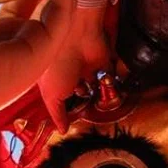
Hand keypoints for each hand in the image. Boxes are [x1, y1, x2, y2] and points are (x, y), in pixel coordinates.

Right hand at [37, 7, 112, 131]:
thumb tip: (62, 131)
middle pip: (80, 96)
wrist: (75, 36)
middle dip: (85, 106)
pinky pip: (111, 79)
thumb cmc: (56, 64)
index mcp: (54, 81)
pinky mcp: (104, 63)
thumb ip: (57, 114)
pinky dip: (114, 89)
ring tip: (104, 112)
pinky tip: (116, 101)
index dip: (68, 112)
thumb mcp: (51, 95)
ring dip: (100, 100)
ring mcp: (87, 68)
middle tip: (91, 119)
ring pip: (96, 90)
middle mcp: (70, 75)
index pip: (62, 101)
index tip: (74, 124)